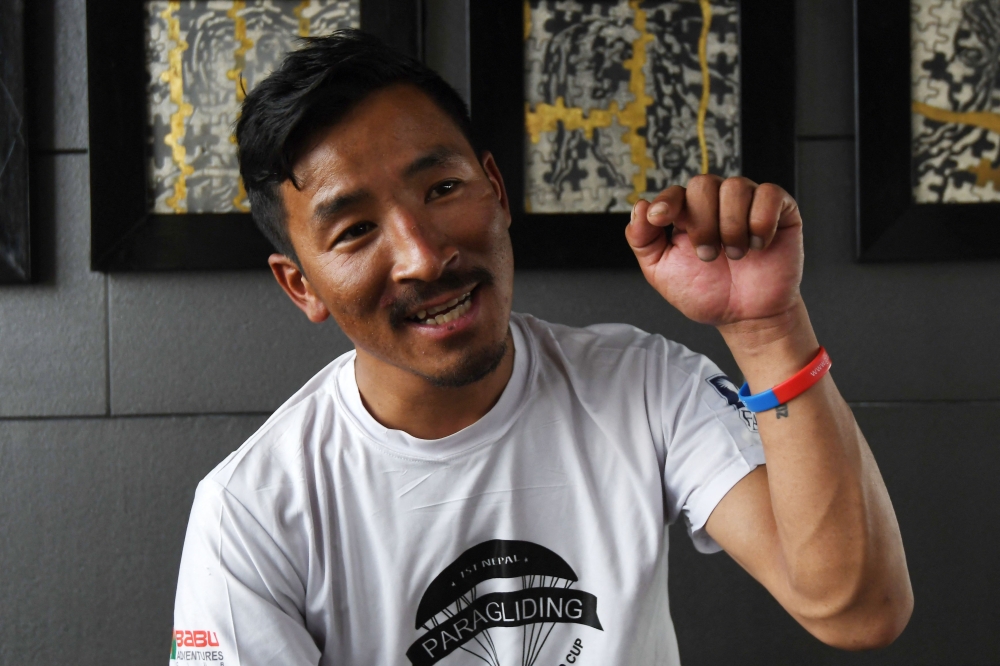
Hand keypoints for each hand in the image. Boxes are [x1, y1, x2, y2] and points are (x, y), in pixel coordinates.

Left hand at [625, 175, 803, 326]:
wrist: (745, 317)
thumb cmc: (707, 294)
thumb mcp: (661, 271)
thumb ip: (642, 240)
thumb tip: (639, 206)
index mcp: (688, 214)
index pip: (676, 192)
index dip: (666, 201)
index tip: (660, 219)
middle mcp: (717, 203)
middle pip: (704, 184)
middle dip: (702, 223)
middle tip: (708, 256)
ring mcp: (748, 204)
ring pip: (736, 187)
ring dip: (731, 227)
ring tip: (735, 256)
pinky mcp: (780, 210)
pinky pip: (769, 194)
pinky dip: (760, 223)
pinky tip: (758, 246)